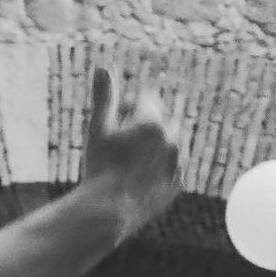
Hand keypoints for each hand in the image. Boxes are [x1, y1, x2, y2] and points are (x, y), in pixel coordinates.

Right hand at [84, 67, 181, 236]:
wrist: (108, 211)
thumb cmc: (99, 167)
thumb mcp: (97, 128)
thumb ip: (105, 96)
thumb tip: (103, 65)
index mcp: (154, 122)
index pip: (145, 99)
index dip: (126, 109)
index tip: (113, 125)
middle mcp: (172, 140)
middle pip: (158, 120)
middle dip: (141, 127)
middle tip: (118, 146)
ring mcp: (177, 164)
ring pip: (166, 144)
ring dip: (150, 147)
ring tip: (126, 164)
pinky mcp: (178, 185)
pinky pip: (170, 168)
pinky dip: (157, 169)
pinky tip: (135, 179)